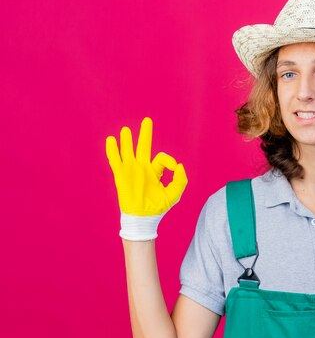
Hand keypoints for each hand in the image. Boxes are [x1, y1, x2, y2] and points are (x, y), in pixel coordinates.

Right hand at [106, 117, 187, 239]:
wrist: (143, 218)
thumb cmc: (158, 207)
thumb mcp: (174, 194)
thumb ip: (180, 180)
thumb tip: (179, 165)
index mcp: (155, 171)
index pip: (162, 158)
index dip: (169, 160)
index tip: (174, 168)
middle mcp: (142, 168)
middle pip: (144, 146)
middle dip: (145, 133)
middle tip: (147, 120)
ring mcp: (131, 170)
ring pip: (128, 151)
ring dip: (127, 140)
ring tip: (126, 130)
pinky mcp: (121, 175)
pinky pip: (115, 160)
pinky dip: (113, 150)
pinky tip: (111, 140)